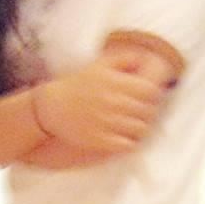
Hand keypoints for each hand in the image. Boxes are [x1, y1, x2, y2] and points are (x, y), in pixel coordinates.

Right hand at [35, 55, 165, 153]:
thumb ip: (123, 59)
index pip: (151, 91)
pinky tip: (124, 137)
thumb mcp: (99, 65)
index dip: (153, 95)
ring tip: (134, 124)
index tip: (147, 97)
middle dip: (148, 111)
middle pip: (148, 111)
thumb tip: (144, 58)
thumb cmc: (77, 85)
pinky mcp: (100, 141)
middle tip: (142, 112)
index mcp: (114, 83)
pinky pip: (127, 145)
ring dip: (141, 127)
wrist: (52, 108)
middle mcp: (112, 103)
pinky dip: (130, 142)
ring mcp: (107, 123)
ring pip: (141, 129)